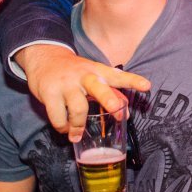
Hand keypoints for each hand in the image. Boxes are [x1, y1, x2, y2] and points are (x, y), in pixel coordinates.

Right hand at [14, 45, 149, 141]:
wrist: (44, 57)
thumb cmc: (74, 72)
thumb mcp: (93, 77)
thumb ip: (111, 92)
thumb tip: (126, 113)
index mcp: (98, 72)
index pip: (117, 76)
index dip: (132, 81)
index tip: (147, 86)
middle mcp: (84, 76)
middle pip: (98, 88)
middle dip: (109, 100)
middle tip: (118, 113)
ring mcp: (66, 84)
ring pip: (78, 109)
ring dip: (78, 126)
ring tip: (76, 134)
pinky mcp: (49, 92)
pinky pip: (58, 117)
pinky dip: (62, 127)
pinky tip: (64, 128)